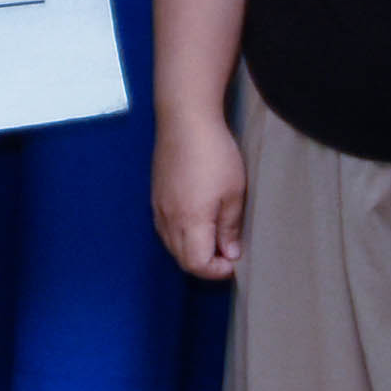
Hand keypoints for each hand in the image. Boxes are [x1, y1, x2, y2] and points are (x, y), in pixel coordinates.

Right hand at [153, 112, 247, 281]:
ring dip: (192, 250)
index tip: (234, 262)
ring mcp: (158, 207)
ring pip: (171, 245)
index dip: (217, 270)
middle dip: (205, 264)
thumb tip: (230, 252)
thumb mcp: (233, 193)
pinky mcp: (156, 196)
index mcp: (189, 221)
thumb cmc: (214, 154)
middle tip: (228, 253)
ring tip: (215, 237)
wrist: (184, 120)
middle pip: (182, 259)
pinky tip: (197, 222)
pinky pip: (165, 229)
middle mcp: (168, 219)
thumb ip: (230, 227)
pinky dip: (181, 236)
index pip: (197, 264)